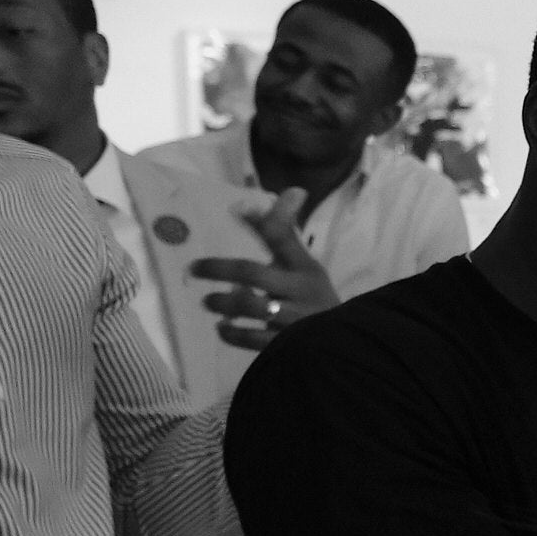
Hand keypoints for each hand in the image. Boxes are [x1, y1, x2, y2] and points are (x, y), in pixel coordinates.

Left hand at [200, 197, 344, 348]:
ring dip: (223, 302)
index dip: (260, 222)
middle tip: (194, 269)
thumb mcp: (302, 264)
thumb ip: (283, 233)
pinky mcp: (285, 344)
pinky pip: (253, 339)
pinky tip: (223, 328)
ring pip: (251, 306)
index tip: (235, 210)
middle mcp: (298, 292)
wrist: (342, 341)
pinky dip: (233, 333)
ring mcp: (293, 320)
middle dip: (219, 268)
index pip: (280, 239)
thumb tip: (291, 191)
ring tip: (208, 302)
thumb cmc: (313, 297)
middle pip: (253, 273)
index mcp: (302, 271)